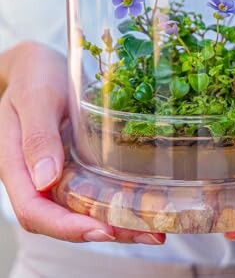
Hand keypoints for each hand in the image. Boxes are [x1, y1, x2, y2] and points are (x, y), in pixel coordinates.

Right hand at [0, 42, 164, 244]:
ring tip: (154, 228)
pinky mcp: (71, 162)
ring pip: (79, 208)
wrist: (36, 64)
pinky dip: (112, 200)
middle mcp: (36, 176)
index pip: (34, 211)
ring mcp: (54, 170)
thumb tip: (45, 179)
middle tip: (148, 234)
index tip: (102, 229)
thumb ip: (37, 136)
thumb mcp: (35, 99)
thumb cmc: (34, 76)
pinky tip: (140, 202)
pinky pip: (88, 188)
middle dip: (103, 231)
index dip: (66, 227)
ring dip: (115, 222)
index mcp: (16, 165)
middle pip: (62, 218)